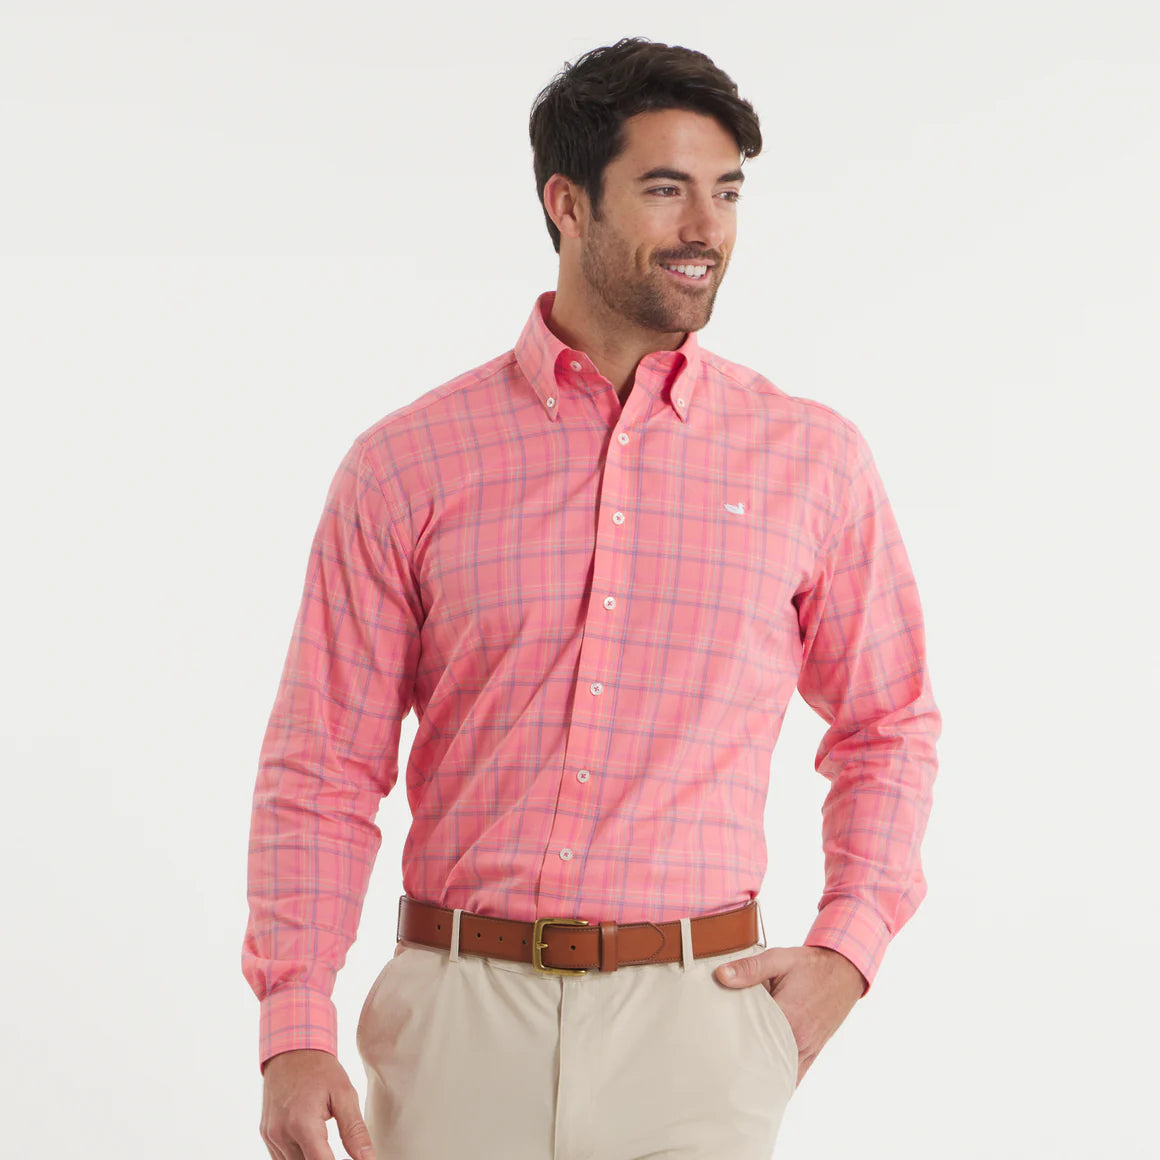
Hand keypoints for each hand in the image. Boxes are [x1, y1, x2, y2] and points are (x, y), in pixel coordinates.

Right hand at [260, 1048, 375, 1159]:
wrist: (291, 1050)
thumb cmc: (320, 1070)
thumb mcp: (345, 1094)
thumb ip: (355, 1131)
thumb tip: (368, 1159)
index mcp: (302, 1124)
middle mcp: (281, 1134)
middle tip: (340, 1152)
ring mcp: (271, 1136)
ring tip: (328, 1150)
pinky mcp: (266, 1136)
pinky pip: (282, 1159)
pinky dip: (298, 1158)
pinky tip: (312, 1149)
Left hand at [713, 945, 866, 1086]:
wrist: (844, 972)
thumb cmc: (810, 965)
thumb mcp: (779, 958)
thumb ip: (750, 968)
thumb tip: (721, 976)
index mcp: (788, 1015)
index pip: (753, 1038)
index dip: (732, 1044)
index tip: (712, 1049)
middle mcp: (798, 1037)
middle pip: (763, 1059)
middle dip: (742, 1064)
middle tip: (718, 1067)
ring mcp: (806, 1048)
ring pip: (779, 1073)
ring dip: (760, 1075)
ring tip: (735, 1078)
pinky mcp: (812, 1052)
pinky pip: (795, 1075)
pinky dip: (779, 1081)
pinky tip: (762, 1086)